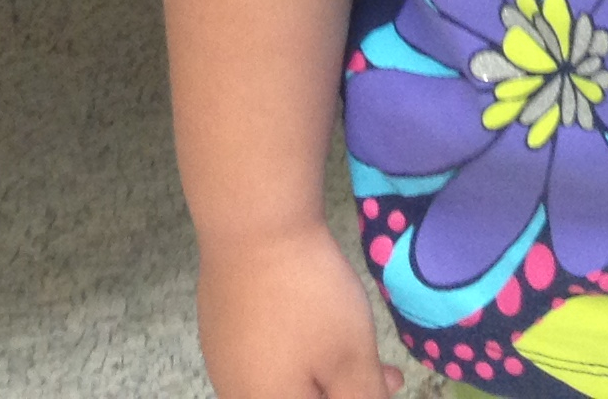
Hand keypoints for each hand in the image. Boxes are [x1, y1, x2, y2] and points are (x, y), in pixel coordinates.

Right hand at [196, 225, 403, 398]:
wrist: (253, 225)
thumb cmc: (307, 298)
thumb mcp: (351, 358)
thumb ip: (363, 398)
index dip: (358, 398)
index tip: (388, 381)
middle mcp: (237, 392)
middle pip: (299, 397)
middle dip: (345, 389)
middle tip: (386, 370)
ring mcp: (223, 359)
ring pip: (283, 378)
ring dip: (324, 369)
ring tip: (355, 342)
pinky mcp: (219, 326)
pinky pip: (263, 352)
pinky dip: (295, 346)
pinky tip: (312, 321)